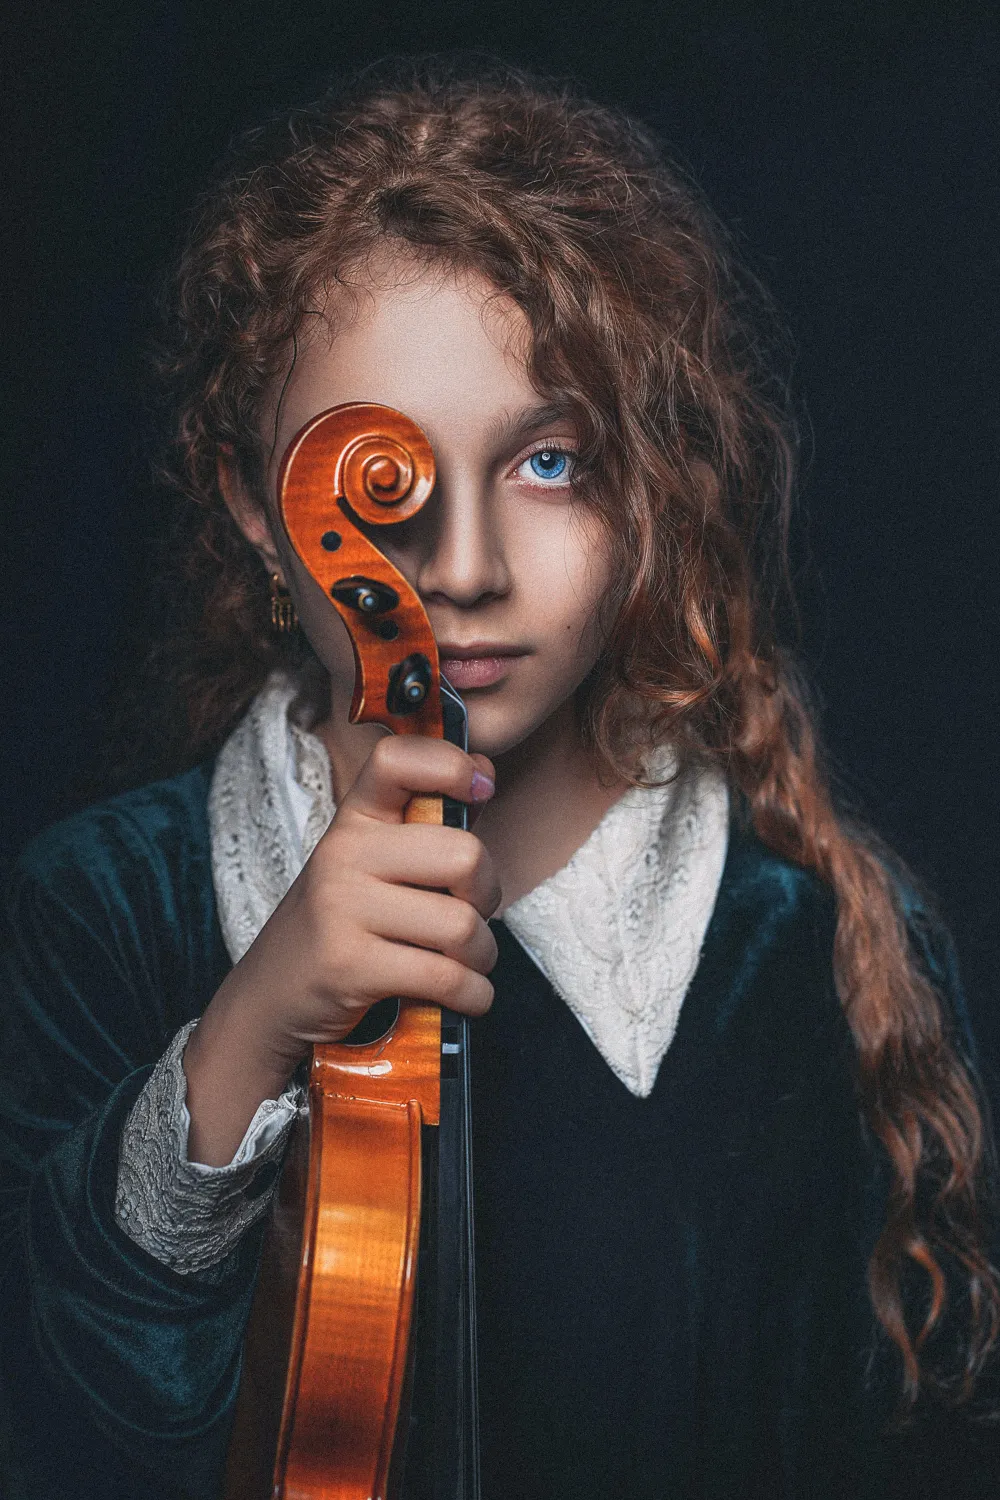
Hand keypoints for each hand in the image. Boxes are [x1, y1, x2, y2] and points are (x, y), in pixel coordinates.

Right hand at [183, 736, 498, 1162]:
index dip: (450, 765)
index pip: (398, 760)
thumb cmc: (345, 923)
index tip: (480, 789)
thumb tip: (483, 773)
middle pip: (464, 856)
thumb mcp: (372, 864)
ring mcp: (342, 909)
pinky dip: (473, 995)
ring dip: (481, 956)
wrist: (272, 996)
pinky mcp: (349, 966)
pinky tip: (465, 996)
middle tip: (472, 914)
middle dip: (487, 896)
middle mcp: (344, 854)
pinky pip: (446, 978)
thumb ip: (426, 826)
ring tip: (466, 962)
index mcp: (355, 819)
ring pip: (462, 926)